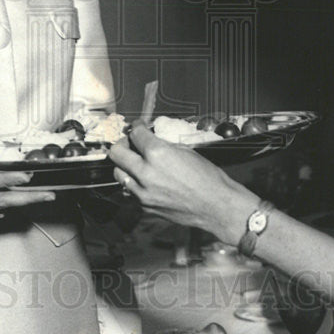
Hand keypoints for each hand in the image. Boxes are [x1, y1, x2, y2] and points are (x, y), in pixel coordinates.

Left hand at [108, 125, 256, 238]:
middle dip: (123, 144)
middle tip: (131, 142)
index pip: (135, 134)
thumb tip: (151, 138)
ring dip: (125, 165)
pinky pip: (130, 191)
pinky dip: (134, 183)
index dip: (136, 127)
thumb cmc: (208, 178)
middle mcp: (146, 173)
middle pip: (116, 153)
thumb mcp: (186, 151)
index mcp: (157, 154)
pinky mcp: (145, 206)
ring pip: (118, 173)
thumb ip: (164, 144)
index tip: (138, 127)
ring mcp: (143, 192)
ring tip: (136, 162)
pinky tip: (145, 179)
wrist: (217, 206)